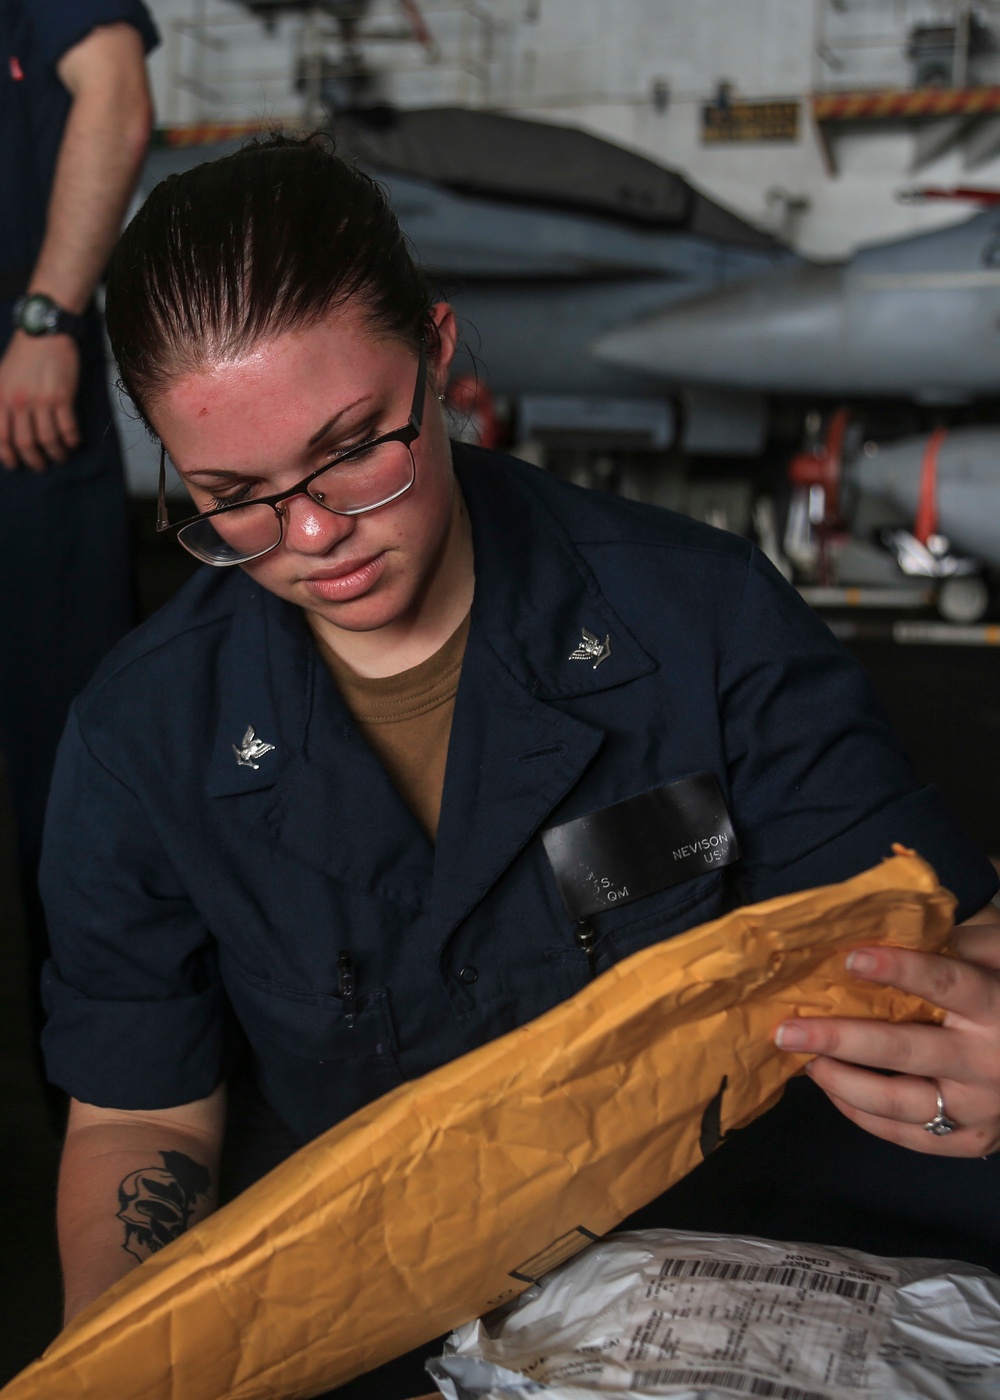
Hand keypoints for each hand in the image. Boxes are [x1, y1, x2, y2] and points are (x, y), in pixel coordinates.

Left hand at [0, 331, 80, 469]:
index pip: (1, 436)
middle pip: (26, 442)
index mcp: (0, 398)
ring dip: (56, 453)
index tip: (16, 464)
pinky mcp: (61, 397)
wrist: (44, 334)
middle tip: (41, 466)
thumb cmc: (23, 356)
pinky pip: (67, 427)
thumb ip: (1, 403)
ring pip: (48, 438)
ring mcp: (41, 400)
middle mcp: (18, 402)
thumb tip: (5, 430)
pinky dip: (71, 439)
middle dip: (34, 460)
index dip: (8, 456)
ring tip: (61, 456)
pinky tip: (74, 442)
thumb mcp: (1, 378)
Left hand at [773, 919, 999, 1156]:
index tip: (850, 959)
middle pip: (903, 1050)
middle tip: (788, 1030)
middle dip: (839, 1038)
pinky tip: (832, 1089)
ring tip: (803, 1059)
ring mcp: (978, 1108)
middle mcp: (986, 1062)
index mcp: (995, 1007)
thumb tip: (899, 924)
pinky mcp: (972, 1140)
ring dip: (841, 1081)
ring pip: (897, 1101)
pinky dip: (862, 1114)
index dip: (898, 970)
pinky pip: (907, 1135)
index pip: (944, 984)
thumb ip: (964, 941)